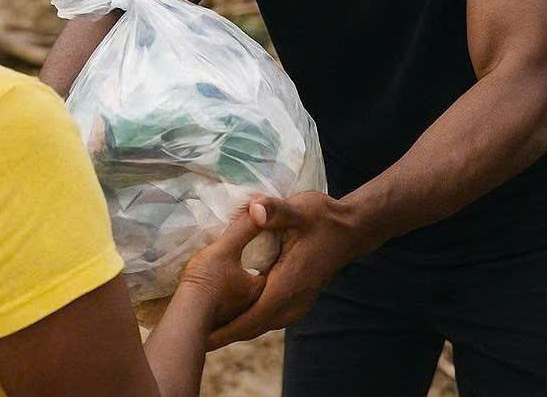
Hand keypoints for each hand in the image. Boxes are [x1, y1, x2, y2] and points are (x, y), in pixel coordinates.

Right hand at [177, 209, 265, 329]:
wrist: (184, 318)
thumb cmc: (207, 281)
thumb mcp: (226, 249)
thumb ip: (243, 228)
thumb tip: (258, 205)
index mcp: (260, 288)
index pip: (273, 263)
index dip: (272, 246)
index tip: (270, 233)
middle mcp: (253, 304)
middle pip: (260, 276)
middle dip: (260, 263)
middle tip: (257, 244)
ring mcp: (237, 314)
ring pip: (245, 290)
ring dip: (243, 277)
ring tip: (238, 261)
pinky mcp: (221, 320)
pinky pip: (231, 298)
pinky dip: (230, 288)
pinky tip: (222, 280)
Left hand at [208, 191, 354, 348]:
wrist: (350, 231)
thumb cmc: (323, 219)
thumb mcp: (299, 208)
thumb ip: (275, 210)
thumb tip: (254, 209)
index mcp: (289, 284)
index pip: (253, 318)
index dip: (226, 330)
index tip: (202, 337)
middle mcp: (294, 302)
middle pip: (253, 327)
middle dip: (225, 332)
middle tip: (196, 334)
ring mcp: (298, 305)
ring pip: (261, 324)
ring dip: (237, 326)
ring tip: (208, 325)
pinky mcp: (298, 302)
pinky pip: (270, 317)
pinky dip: (250, 318)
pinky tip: (234, 310)